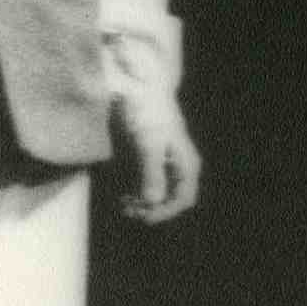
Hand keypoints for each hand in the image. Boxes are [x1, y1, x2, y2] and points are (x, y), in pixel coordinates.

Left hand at [120, 93, 203, 224]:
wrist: (139, 88)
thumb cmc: (148, 113)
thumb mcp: (148, 143)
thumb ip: (151, 172)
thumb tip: (153, 201)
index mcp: (185, 164)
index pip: (183, 198)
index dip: (165, 212)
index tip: (144, 217)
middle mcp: (177, 166)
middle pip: (170, 199)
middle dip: (151, 209)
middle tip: (128, 211)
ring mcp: (163, 163)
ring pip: (157, 193)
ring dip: (141, 203)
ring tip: (122, 205)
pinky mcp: (147, 159)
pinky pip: (144, 183)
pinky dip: (134, 192)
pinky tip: (121, 196)